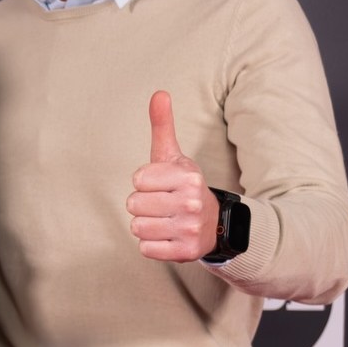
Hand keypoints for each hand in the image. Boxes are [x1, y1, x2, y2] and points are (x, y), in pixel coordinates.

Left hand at [127, 90, 220, 260]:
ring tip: (164, 220)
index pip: (137, 180)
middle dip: (143, 204)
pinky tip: (168, 236)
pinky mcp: (185, 253)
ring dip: (146, 225)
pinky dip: (152, 244)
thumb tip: (159, 93)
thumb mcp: (174, 156)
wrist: (214, 223)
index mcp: (188, 176)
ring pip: (137, 227)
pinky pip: (145, 249)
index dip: (144, 183)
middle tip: (162, 204)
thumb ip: (163, 126)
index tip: (160, 184)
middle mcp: (191, 203)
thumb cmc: (183, 186)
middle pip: (133, 204)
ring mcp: (190, 229)